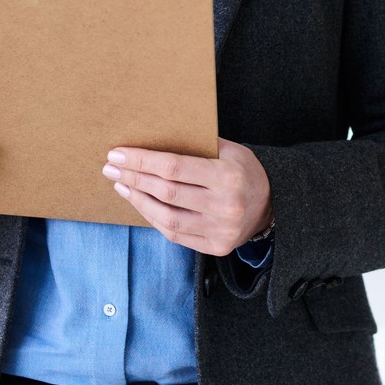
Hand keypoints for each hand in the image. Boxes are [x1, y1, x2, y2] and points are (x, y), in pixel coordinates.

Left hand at [104, 140, 272, 255]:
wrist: (273, 204)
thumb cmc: (244, 171)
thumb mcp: (230, 150)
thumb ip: (198, 146)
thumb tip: (155, 137)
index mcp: (228, 176)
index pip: (174, 168)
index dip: (142, 161)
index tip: (118, 154)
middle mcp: (225, 205)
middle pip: (166, 192)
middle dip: (133, 178)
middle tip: (111, 168)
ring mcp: (220, 230)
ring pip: (167, 218)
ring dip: (138, 200)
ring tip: (122, 186)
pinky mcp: (216, 246)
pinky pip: (175, 234)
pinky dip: (153, 218)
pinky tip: (140, 203)